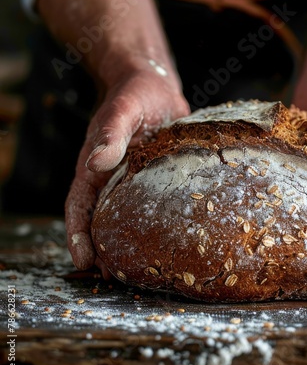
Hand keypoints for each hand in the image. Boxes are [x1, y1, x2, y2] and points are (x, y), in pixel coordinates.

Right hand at [65, 66, 189, 276]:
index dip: (78, 234)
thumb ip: (112, 134)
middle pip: (102, 219)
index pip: (80, 205)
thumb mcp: (125, 109)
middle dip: (105, 248)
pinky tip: (170, 238)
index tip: (83, 261)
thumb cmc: (136, 94)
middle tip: (115, 277)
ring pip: (128, 216)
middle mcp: (112, 178)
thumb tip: (96, 163)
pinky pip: (154, 204)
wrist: (156, 86)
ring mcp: (134, 180)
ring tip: (141, 269)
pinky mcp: (156, 177)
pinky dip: (156, 223)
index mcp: (96, 166)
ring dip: (130, 241)